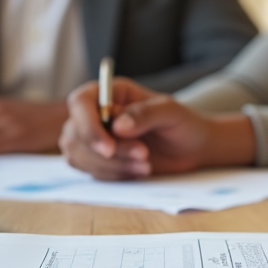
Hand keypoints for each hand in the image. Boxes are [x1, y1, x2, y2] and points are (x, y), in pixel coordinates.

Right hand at [60, 77, 256, 179]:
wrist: (192, 148)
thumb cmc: (182, 123)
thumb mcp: (171, 112)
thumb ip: (145, 114)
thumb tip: (117, 126)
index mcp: (110, 92)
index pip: (80, 102)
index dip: (87, 126)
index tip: (108, 148)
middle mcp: (96, 113)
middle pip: (75, 134)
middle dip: (108, 153)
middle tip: (144, 156)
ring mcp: (93, 137)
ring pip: (79, 156)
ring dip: (112, 166)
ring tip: (145, 165)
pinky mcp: (97, 160)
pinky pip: (90, 171)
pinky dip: (113, 175)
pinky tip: (139, 171)